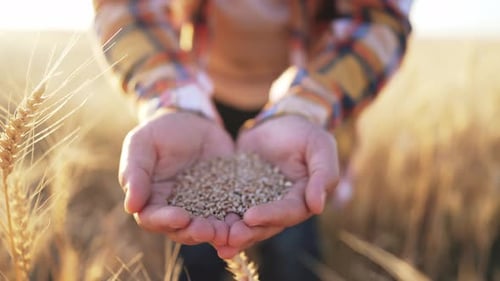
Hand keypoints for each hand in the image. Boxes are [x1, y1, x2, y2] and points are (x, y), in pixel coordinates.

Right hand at [119, 109, 234, 246]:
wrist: (193, 119)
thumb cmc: (160, 131)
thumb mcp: (142, 144)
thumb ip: (135, 172)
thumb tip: (131, 206)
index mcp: (152, 199)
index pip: (153, 218)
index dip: (165, 221)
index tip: (180, 217)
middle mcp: (176, 209)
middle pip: (182, 229)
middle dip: (195, 232)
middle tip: (207, 230)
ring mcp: (202, 206)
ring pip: (207, 227)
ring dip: (217, 233)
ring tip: (227, 232)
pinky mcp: (224, 198)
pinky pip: (230, 213)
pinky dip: (236, 221)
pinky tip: (245, 221)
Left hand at [216, 115, 338, 257]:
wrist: (279, 122)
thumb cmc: (305, 132)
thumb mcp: (320, 146)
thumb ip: (323, 174)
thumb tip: (317, 207)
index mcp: (303, 199)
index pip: (289, 211)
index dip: (271, 215)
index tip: (250, 217)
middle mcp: (280, 206)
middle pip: (266, 225)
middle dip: (248, 232)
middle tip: (229, 237)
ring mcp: (259, 202)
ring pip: (246, 223)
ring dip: (232, 233)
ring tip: (216, 240)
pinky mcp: (240, 194)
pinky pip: (229, 208)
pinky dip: (219, 218)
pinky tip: (203, 225)